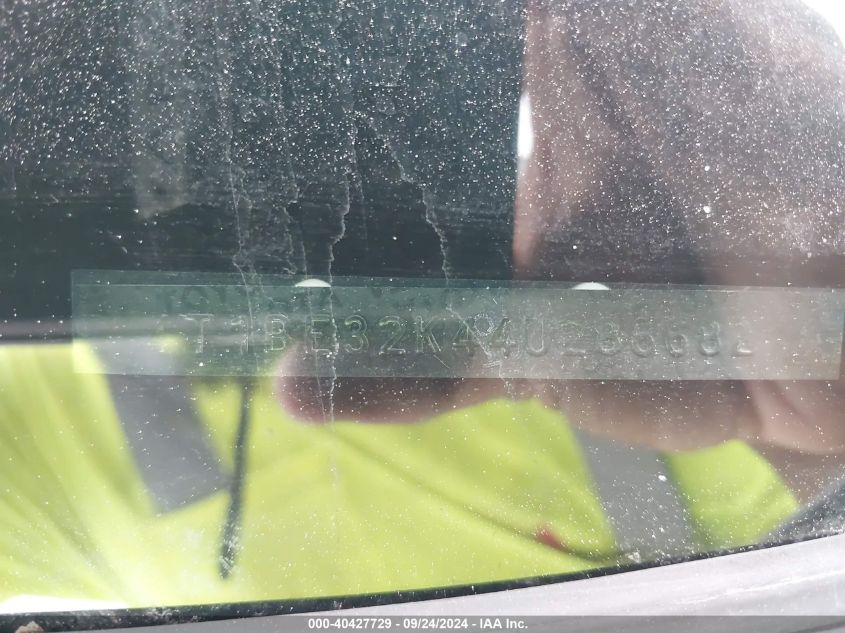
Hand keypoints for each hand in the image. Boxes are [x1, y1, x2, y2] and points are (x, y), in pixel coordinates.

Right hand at [277, 0, 844, 499]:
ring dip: (321, 298)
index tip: (261, 83)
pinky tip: (303, 386)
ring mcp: (510, 273)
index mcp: (537, 80)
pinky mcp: (524, 355)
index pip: (412, 73)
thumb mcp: (674, 37)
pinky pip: (436, 371)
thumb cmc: (773, 152)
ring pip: (395, 284)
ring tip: (235, 291)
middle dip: (308, 191)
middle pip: (388, 183)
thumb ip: (572, 25)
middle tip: (225, 196)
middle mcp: (509, 175)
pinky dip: (375, 385)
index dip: (340, 84)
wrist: (828, 326)